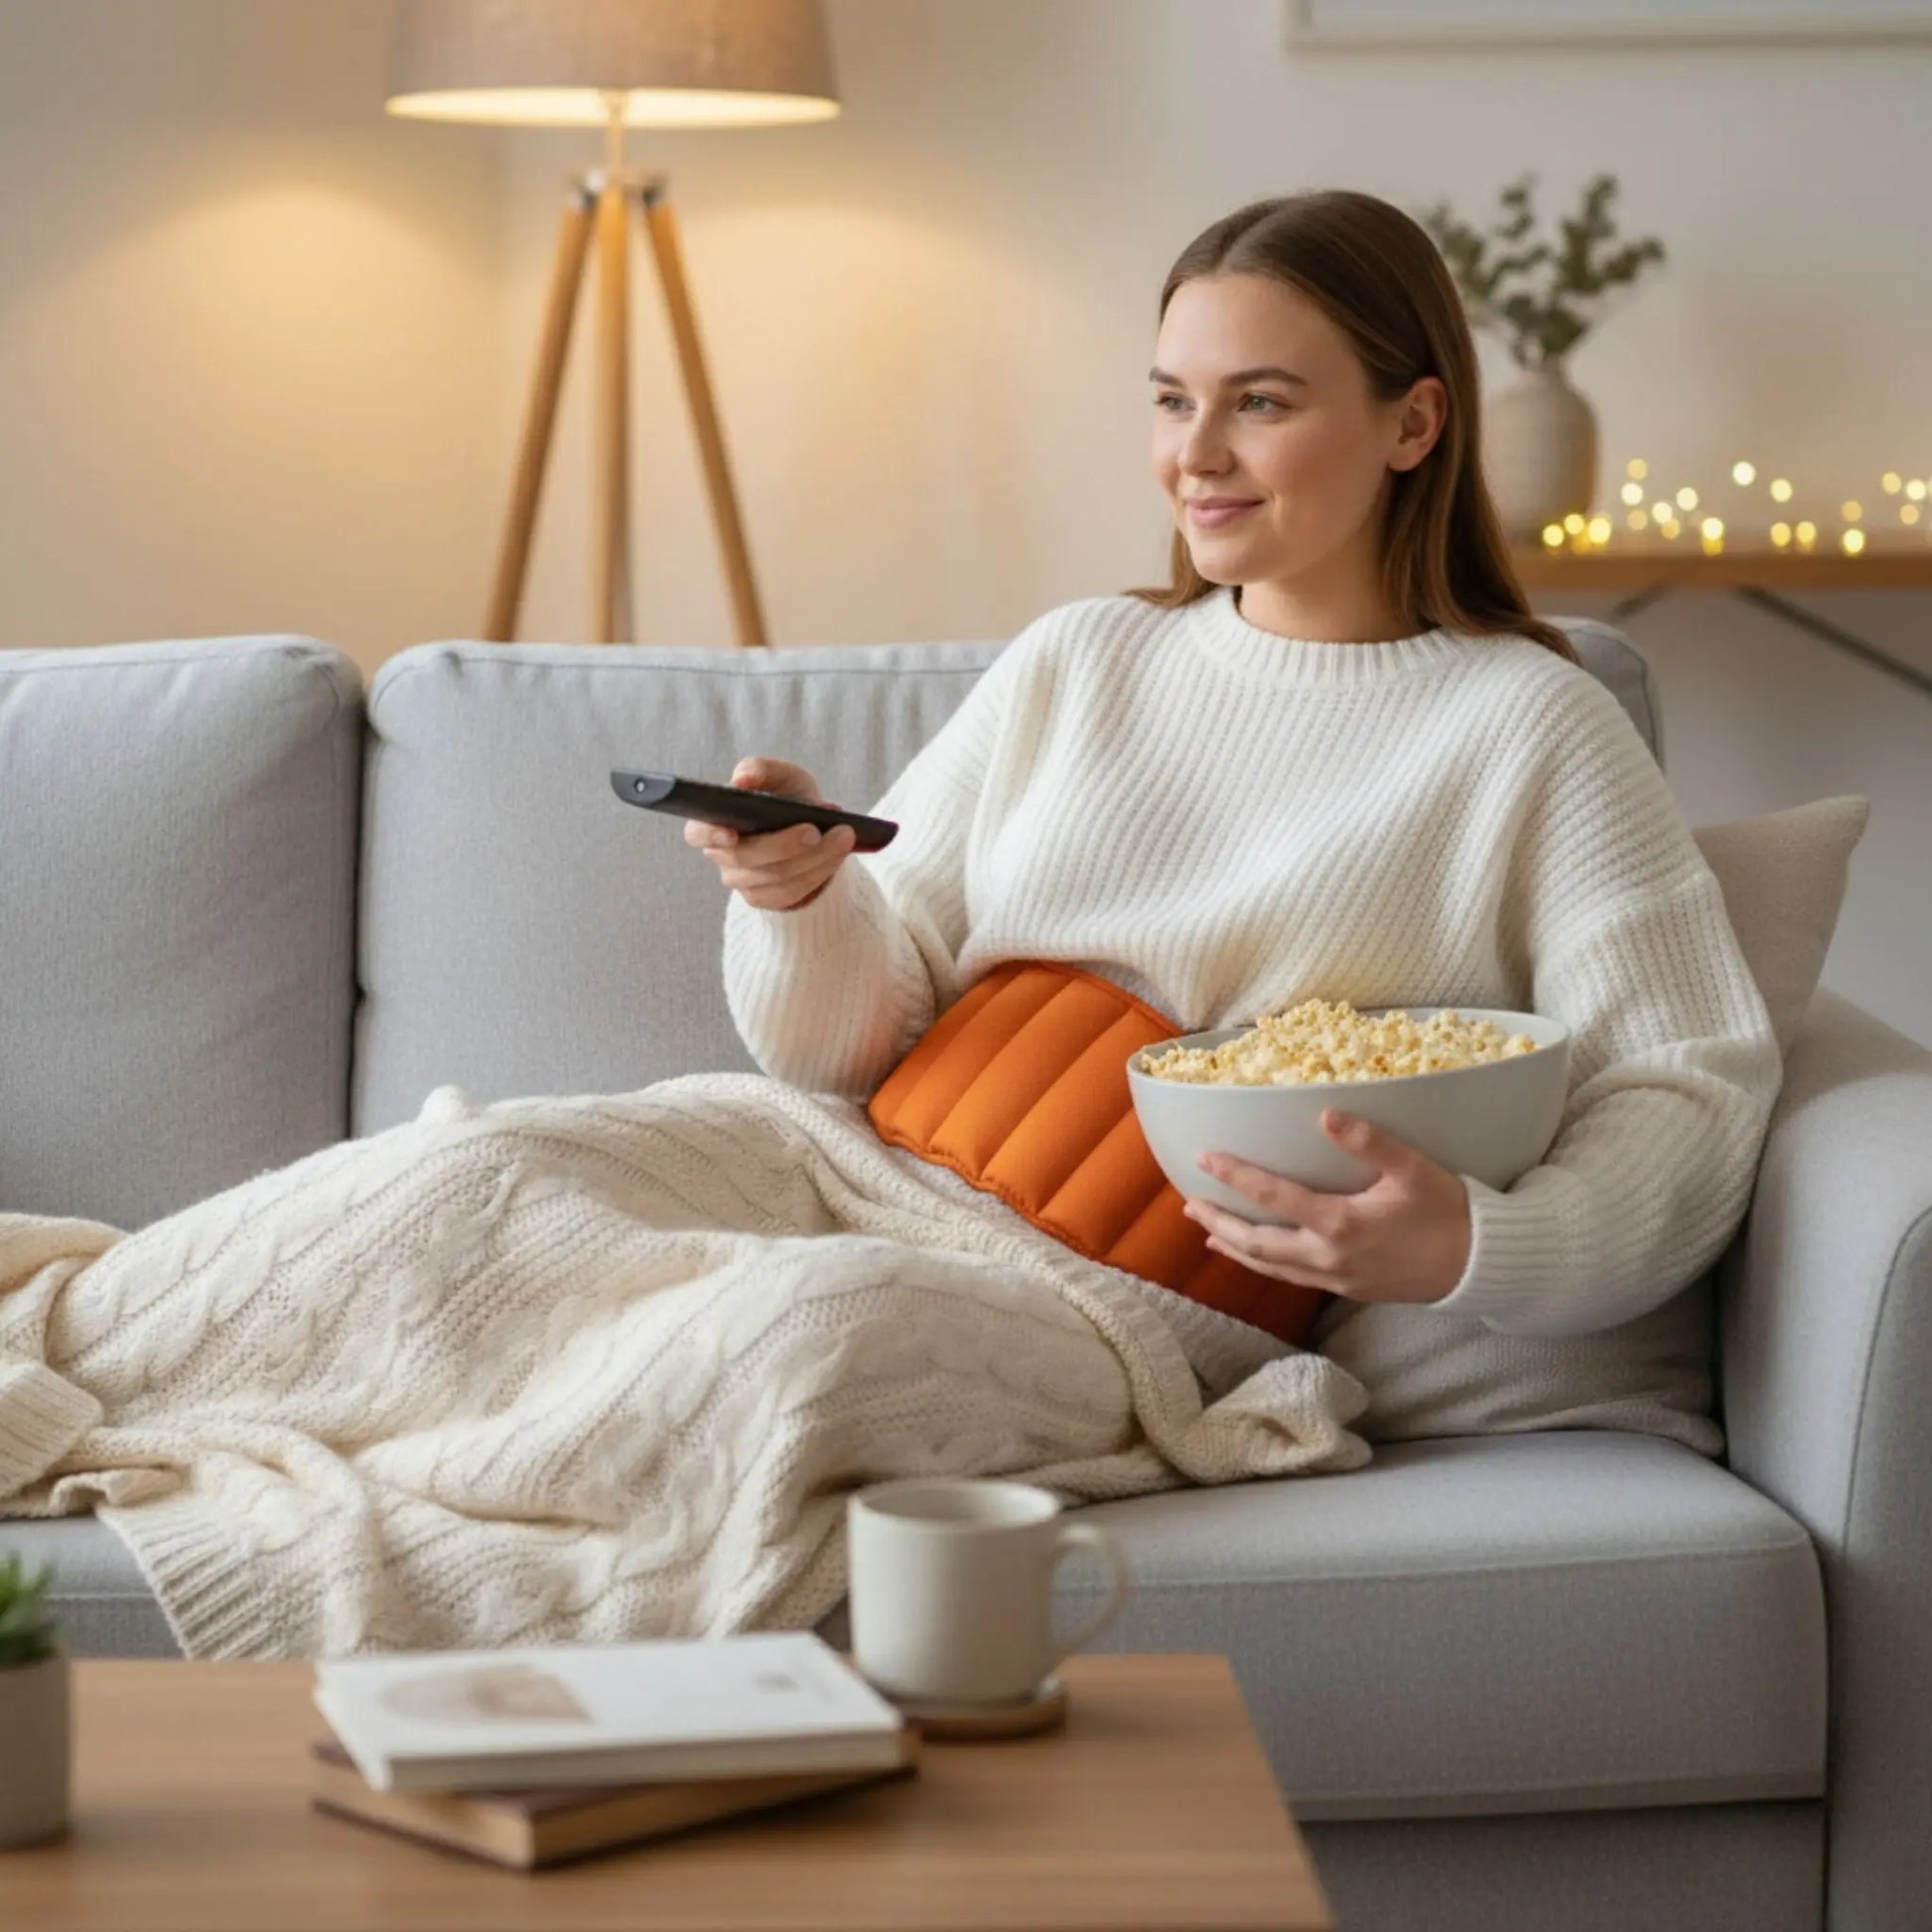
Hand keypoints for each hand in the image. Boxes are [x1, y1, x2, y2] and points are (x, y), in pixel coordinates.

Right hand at [685, 757, 859, 911]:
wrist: (812, 826)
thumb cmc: (787, 795)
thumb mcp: (780, 775)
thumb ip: (760, 769)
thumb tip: (742, 779)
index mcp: (714, 821)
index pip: (698, 833)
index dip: (711, 835)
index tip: (732, 834)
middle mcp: (722, 855)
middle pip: (747, 858)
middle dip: (784, 844)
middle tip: (815, 830)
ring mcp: (742, 881)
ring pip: (776, 877)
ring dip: (814, 857)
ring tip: (843, 836)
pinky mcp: (766, 899)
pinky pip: (791, 892)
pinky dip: (819, 871)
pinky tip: (838, 854)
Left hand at [1182, 1109, 1471, 1306]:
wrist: (1478, 1266)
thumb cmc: (1448, 1212)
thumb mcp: (1412, 1169)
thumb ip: (1369, 1141)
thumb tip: (1325, 1113)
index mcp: (1339, 1224)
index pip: (1273, 1196)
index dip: (1235, 1176)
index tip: (1204, 1158)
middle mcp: (1328, 1257)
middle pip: (1256, 1242)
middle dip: (1219, 1220)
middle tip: (1187, 1202)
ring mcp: (1335, 1278)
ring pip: (1270, 1266)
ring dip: (1235, 1246)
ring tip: (1206, 1229)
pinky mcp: (1346, 1290)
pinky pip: (1291, 1278)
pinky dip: (1264, 1265)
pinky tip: (1256, 1255)